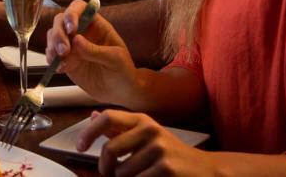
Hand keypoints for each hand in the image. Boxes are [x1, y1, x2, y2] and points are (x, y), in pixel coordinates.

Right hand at [45, 0, 137, 104]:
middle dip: (59, 33)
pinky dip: (51, 59)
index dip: (72, 14)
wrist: (119, 91)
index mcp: (96, 25)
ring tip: (60, 60)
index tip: (72, 29)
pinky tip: (60, 69)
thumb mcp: (115, 59)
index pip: (79, 8)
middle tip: (64, 51)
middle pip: (61, 20)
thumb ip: (96, 50)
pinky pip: (52, 53)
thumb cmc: (123, 71)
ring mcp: (71, 45)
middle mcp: (81, 31)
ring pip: (53, 35)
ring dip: (52, 46)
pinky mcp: (65, 59)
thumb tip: (76, 40)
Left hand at [78, 110, 216, 176]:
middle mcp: (150, 130)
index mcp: (142, 120)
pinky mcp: (165, 168)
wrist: (205, 170)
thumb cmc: (170, 153)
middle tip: (109, 174)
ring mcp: (159, 149)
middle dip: (105, 168)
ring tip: (139, 176)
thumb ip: (120, 128)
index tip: (79, 146)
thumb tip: (93, 115)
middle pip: (109, 149)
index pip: (107, 118)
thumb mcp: (146, 135)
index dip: (89, 132)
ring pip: (122, 171)